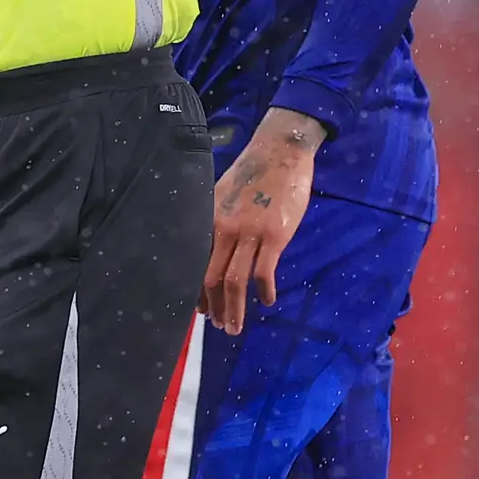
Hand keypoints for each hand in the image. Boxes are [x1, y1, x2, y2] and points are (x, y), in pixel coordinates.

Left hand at [205, 108, 323, 333]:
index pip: (196, 264)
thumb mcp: (221, 193)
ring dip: (235, 309)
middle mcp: (224, 229)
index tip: (201, 311)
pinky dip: (264, 291)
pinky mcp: (274, 236)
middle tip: (219, 327)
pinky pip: (264, 272)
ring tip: (236, 327)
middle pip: (212, 279)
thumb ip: (215, 220)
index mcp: (210, 220)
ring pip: (235, 281)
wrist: (281, 151)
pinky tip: (266, 302)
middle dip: (214, 308)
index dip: (197, 292)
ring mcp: (250, 233)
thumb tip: (211, 249)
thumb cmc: (252, 173)